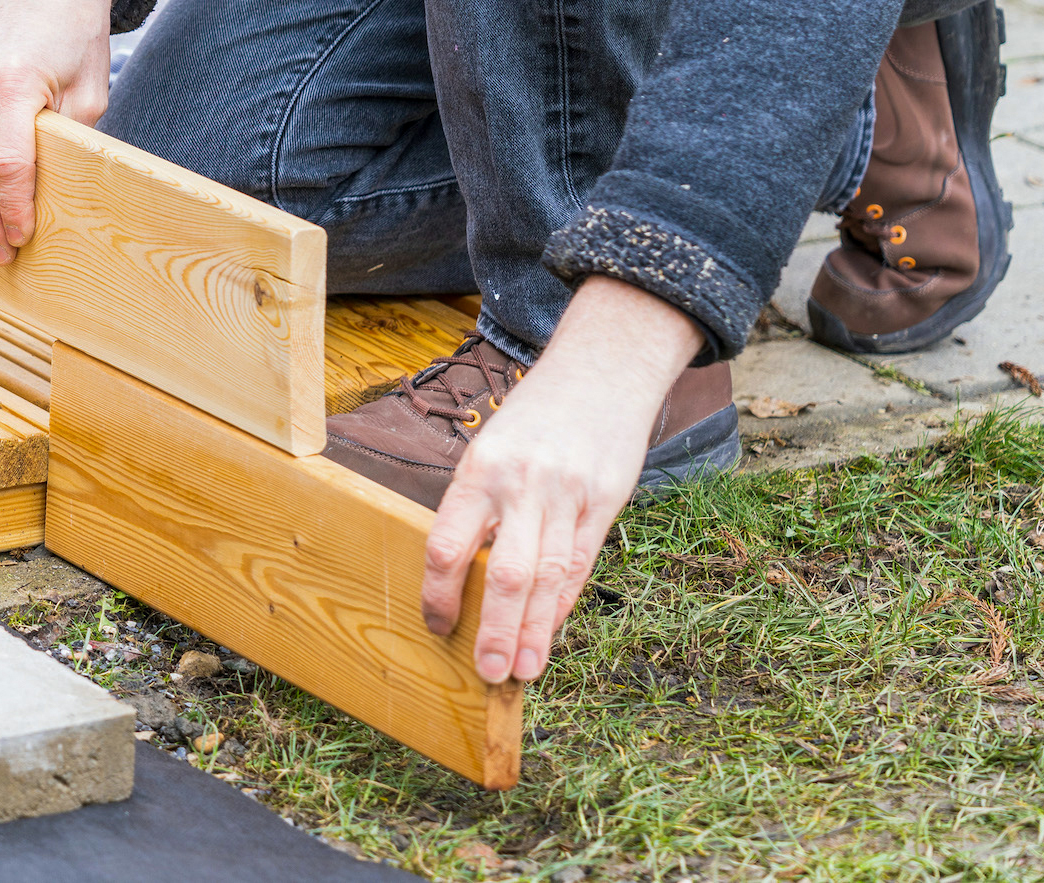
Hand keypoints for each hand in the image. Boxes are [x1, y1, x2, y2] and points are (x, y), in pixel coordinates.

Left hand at [420, 278, 703, 680]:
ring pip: (548, 576)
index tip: (437, 626)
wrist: (600, 371)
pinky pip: (582, 563)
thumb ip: (479, 508)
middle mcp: (523, 485)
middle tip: (489, 672)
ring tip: (524, 670)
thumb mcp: (491, 449)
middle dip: (496, 628)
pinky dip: (564, 602)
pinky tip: (552, 632)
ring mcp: (568, 495)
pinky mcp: (606, 502)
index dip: (441, 592)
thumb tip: (462, 578)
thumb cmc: (533, 419)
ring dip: (535, 629)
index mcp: (480, 470)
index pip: (449, 543)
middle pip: (505, 571)